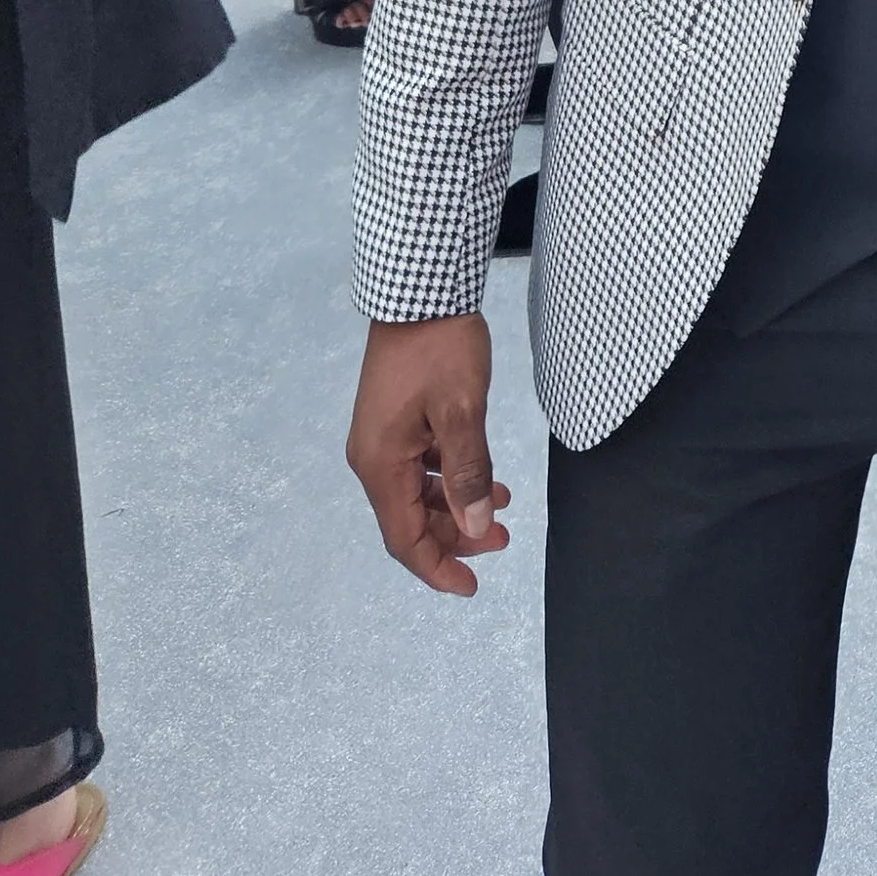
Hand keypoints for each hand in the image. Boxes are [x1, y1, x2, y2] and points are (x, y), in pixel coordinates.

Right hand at [346, 313, 509, 596]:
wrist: (422, 288)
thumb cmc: (439, 347)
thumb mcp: (462, 411)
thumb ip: (468, 473)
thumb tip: (477, 527)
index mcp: (380, 463)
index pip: (403, 538)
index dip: (437, 568)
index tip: (471, 587)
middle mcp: (372, 457)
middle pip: (410, 519)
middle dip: (456, 536)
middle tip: (503, 538)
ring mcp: (382, 438)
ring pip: (418, 494)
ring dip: (456, 506)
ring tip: (503, 506)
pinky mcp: (396, 420)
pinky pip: (421, 466)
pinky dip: (451, 478)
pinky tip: (486, 474)